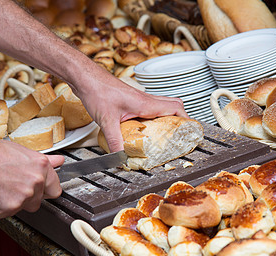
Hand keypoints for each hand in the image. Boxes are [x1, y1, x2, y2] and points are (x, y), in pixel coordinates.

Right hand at [0, 138, 63, 219]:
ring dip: (14, 202)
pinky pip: (7, 213)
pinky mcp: (9, 208)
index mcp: (42, 168)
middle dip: (28, 196)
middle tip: (13, 186)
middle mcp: (36, 182)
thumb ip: (44, 160)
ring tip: (2, 187)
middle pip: (39, 201)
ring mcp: (24, 197)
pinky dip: (0, 207)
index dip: (46, 190)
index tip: (41, 189)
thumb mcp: (23, 152)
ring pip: (23, 207)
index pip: (55, 189)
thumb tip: (59, 161)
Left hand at [71, 69, 189, 151]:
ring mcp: (138, 98)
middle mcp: (145, 99)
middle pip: (174, 105)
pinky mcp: (130, 99)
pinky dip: (153, 116)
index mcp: (146, 103)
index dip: (186, 120)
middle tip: (179, 133)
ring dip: (167, 117)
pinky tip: (143, 127)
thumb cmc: (97, 90)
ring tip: (164, 133)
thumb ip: (115, 142)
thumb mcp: (107, 121)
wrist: (85, 77)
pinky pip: (150, 107)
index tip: (190, 132)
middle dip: (180, 119)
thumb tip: (120, 158)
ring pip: (162, 105)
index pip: (176, 108)